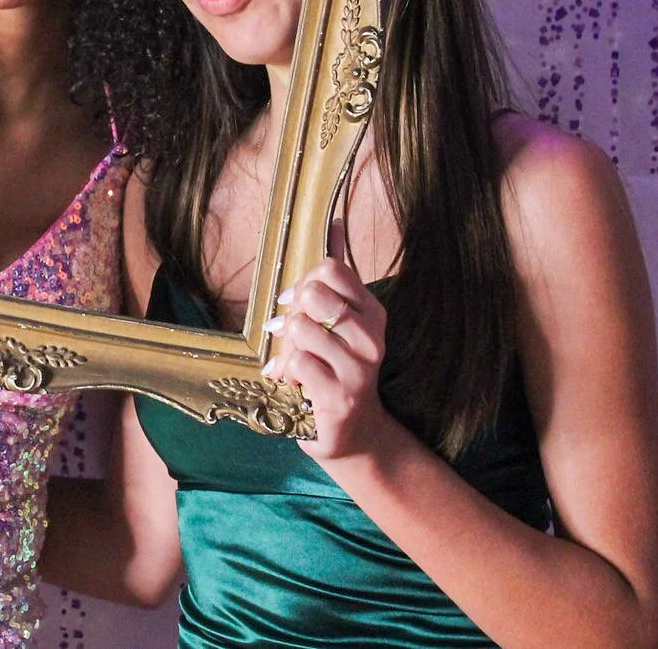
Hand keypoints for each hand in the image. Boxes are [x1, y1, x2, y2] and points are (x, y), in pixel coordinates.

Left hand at [262, 256, 391, 461]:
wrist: (356, 435)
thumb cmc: (340, 371)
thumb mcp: (342, 323)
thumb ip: (337, 278)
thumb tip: (334, 223)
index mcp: (372, 313)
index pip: (332, 269)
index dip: (304, 280)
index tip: (295, 301)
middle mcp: (371, 338)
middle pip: (313, 295)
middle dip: (292, 312)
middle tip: (290, 333)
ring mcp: (358, 368)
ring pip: (300, 329)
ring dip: (286, 347)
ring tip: (295, 362)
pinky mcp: (339, 397)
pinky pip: (296, 363)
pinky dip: (284, 372)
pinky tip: (292, 383)